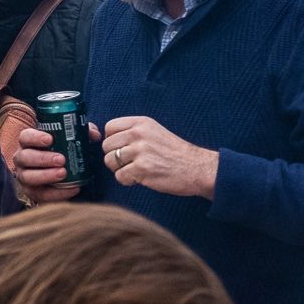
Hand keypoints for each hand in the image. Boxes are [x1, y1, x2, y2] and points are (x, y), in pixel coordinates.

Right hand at [12, 121, 101, 203]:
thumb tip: (94, 134)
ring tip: (63, 173)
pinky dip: (58, 193)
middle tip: (61, 159)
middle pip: (25, 157)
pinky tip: (72, 189)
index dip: (35, 137)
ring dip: (46, 175)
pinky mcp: (33, 193)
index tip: (50, 139)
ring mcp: (25, 177)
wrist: (62, 177)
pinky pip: (42, 195)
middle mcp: (23, 159)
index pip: (26, 137)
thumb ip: (82, 134)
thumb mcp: (71, 141)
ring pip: (28, 176)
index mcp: (29, 143)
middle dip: (42, 158)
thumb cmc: (63, 152)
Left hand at [102, 116, 218, 198]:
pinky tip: (140, 178)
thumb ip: (134, 132)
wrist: (197, 168)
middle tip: (130, 163)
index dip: (112, 140)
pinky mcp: (142, 168)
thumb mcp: (155, 132)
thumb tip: (108, 141)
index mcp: (142, 123)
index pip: (110, 127)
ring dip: (120, 170)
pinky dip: (127, 181)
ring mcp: (140, 151)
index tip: (122, 148)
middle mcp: (139, 134)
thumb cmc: (176, 153)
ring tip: (135, 171)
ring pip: (109, 161)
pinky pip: (120, 176)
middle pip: (106, 146)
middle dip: (114, 157)